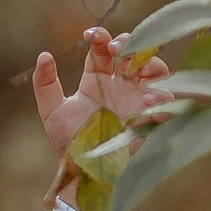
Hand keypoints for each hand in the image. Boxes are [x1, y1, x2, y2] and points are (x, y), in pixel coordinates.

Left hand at [34, 27, 174, 202]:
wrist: (82, 174)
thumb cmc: (69, 144)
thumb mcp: (53, 113)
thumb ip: (45, 85)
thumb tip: (43, 55)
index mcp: (98, 79)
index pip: (104, 49)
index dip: (101, 37)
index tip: (91, 35)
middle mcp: (121, 85)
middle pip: (135, 51)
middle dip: (128, 44)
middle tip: (116, 49)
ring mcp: (138, 99)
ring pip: (157, 69)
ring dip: (149, 63)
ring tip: (133, 71)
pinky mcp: (151, 119)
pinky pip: (167, 102)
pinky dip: (162, 96)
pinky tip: (147, 99)